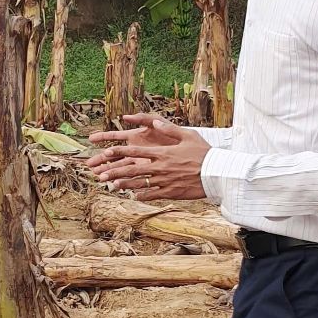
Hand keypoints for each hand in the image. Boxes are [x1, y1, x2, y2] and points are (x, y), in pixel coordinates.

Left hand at [86, 114, 209, 200]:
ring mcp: (165, 181)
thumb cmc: (204, 152)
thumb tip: (154, 121)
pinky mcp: (171, 192)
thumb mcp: (187, 135)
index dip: (119, 152)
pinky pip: (153, 195)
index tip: (106, 152)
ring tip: (111, 186)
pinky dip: (142, 195)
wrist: (217, 173)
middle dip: (115, 172)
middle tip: (100, 175)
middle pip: (132, 170)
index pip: (136, 152)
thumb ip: (169, 129)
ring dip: (124, 185)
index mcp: (162, 153)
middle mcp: (160, 168)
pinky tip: (133, 196)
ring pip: (140, 184)